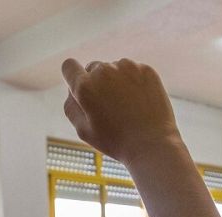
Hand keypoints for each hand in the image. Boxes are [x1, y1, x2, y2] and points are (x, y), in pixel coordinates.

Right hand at [61, 58, 180, 167]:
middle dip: (97, 83)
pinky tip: (140, 102)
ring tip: (128, 107)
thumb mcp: (83, 130)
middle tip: (110, 108)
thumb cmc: (115, 141)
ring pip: (114, 69)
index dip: (73, 77)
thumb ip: (71, 106)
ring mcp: (126, 67)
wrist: (152, 144)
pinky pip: (133, 71)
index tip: (83, 89)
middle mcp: (103, 71)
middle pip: (93, 68)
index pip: (69, 66)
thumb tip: (71, 88)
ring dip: (117, 82)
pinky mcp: (146, 70)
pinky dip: (135, 82)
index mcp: (84, 86)